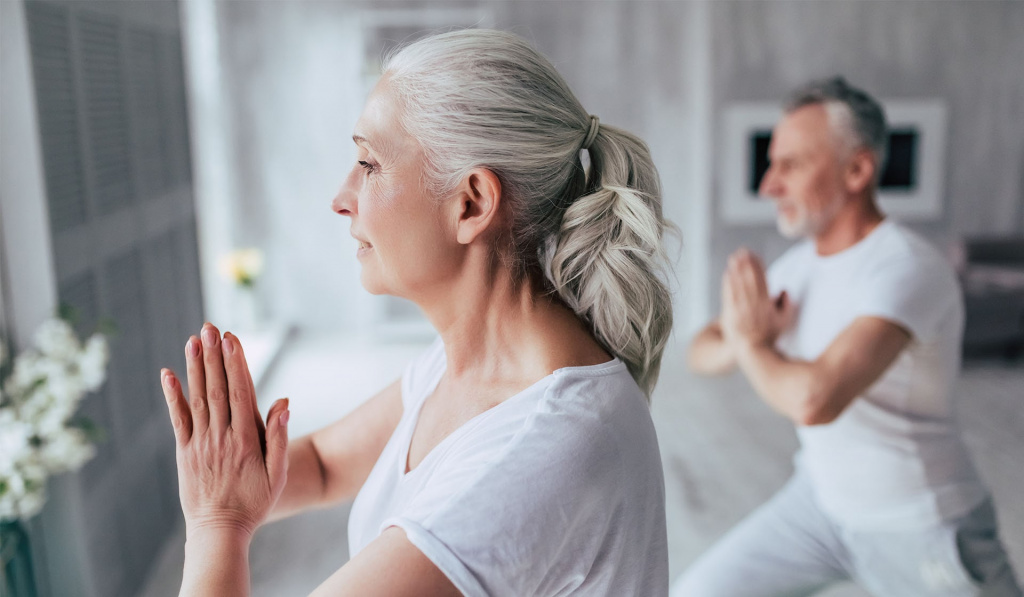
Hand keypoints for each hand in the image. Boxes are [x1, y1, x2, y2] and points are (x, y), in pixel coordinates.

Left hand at [160, 323, 289, 539]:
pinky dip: (173, 396)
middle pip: (217, 388)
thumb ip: (279, 437)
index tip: (232, 339)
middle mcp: (221, 437)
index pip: (241, 392)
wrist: (219, 530)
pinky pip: (178, 419)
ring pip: (198, 399)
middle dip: (214, 356)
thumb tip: (283, 402)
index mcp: (246, 440)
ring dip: (195, 367)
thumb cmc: (255, 502)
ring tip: (193, 340)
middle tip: (210, 328)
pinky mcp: (185, 452)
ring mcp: (200, 444)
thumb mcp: (278, 474)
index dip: (236, 363)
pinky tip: (168, 374)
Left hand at [720, 249, 794, 347]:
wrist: (752, 351)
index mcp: (768, 305)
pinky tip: (727, 273)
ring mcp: (742, 311)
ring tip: (734, 258)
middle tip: (743, 251)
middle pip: (750, 280)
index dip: (758, 266)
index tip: (754, 254)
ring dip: (737, 270)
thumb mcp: (784, 322)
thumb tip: (784, 290)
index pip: (763, 281)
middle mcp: (755, 307)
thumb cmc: (768, 335)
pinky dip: (728, 284)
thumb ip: (787, 305)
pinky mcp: (730, 315)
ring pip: (740, 286)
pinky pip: (729, 296)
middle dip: (747, 264)